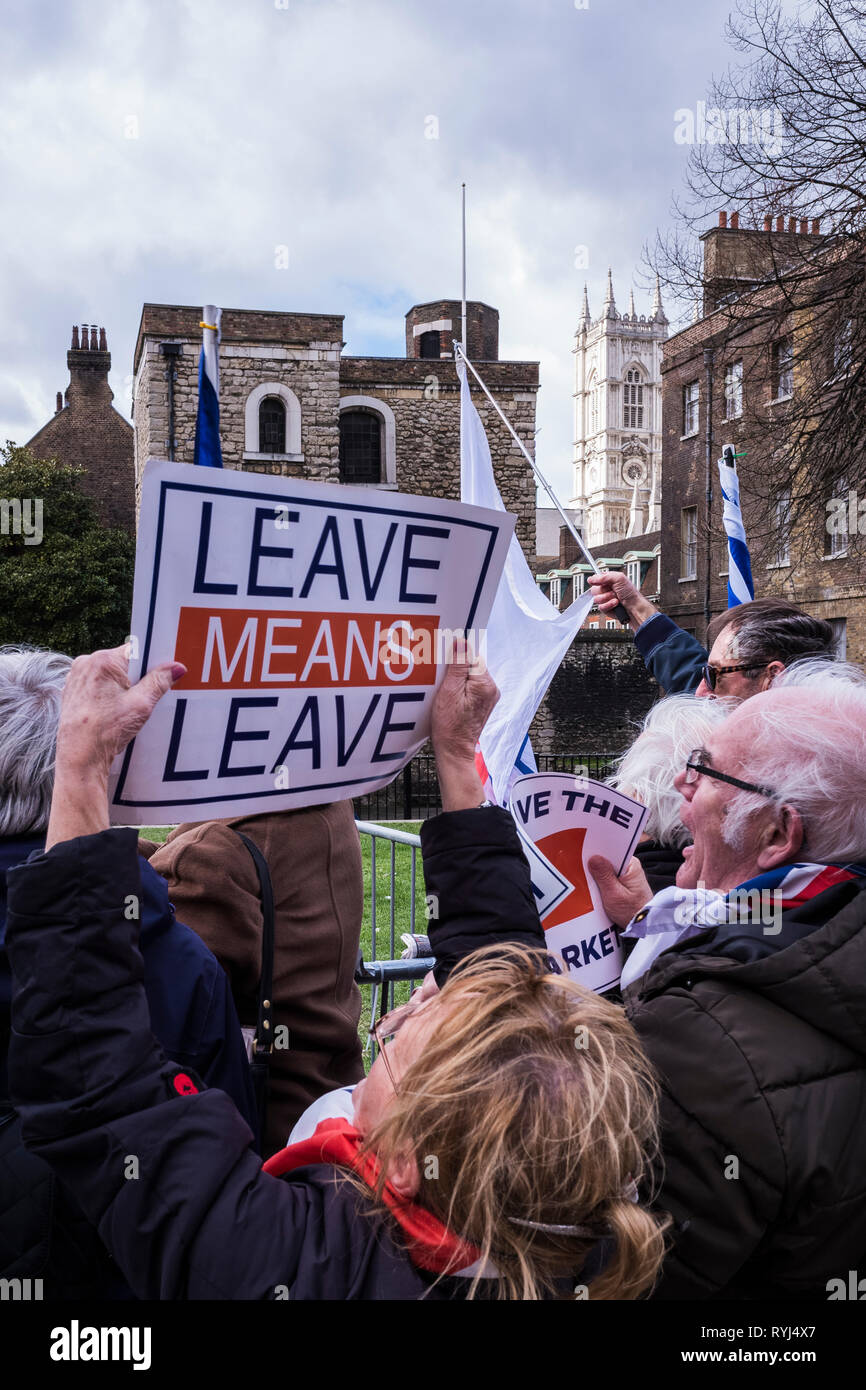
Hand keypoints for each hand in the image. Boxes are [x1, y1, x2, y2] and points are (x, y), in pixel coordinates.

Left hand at [46, 646, 185, 848]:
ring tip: (128, 708)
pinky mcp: (72, 691)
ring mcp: (76, 677)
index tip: (162, 674)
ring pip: (110, 675)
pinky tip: (114, 712)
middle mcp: (86, 663)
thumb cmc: (106, 730)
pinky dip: (108, 694)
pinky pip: (97, 685)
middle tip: (147, 697)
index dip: (152, 662)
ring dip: (122, 687)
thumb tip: (176, 667)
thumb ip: (159, 681)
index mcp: (103, 661)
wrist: (80, 756)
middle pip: (123, 663)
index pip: (136, 651)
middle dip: (137, 677)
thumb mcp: (141, 705)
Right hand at [431, 635, 498, 811]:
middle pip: (472, 665)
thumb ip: (457, 666)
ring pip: (471, 675)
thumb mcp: (449, 691)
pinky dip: (460, 687)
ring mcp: (489, 697)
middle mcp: (492, 689)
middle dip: (456, 668)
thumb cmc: (449, 724)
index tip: (444, 661)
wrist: (454, 750)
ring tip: (444, 689)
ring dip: (456, 678)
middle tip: (440, 677)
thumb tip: (462, 642)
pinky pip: (471, 686)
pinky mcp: (483, 703)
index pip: (472, 656)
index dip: (457, 656)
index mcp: (486, 684)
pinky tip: (449, 696)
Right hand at [587, 571, 656, 630]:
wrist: (634, 607)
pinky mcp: (604, 608)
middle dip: (604, 591)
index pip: (595, 578)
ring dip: (607, 598)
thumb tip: (591, 578)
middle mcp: (605, 589)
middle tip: (613, 591)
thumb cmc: (630, 593)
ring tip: (616, 598)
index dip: (596, 580)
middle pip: (594, 589)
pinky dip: (609, 605)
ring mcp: (604, 599)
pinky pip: (600, 607)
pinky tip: (615, 604)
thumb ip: (604, 576)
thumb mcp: (619, 578)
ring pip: (596, 599)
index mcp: (608, 580)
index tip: (600, 582)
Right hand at [587, 854, 652, 927]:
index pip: (611, 851)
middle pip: (607, 860)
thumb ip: (604, 876)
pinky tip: (592, 888)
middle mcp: (629, 867)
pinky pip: (607, 879)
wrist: (643, 926)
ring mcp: (626, 876)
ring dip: (596, 876)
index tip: (583, 855)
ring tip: (586, 881)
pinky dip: (600, 883)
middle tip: (581, 871)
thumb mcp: (614, 895)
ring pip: (606, 871)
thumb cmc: (632, 912)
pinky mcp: (622, 884)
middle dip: (594, 865)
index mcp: (630, 865)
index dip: (596, 852)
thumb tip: (593, 858)